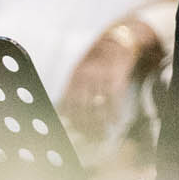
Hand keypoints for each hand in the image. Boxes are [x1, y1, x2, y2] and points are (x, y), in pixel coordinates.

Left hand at [58, 24, 149, 140]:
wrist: (116, 41)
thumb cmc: (97, 61)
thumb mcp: (80, 70)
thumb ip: (72, 89)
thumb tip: (62, 111)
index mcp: (74, 76)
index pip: (68, 101)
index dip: (69, 119)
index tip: (71, 132)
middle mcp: (86, 76)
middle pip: (82, 106)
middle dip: (84, 125)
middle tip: (88, 138)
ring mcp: (101, 76)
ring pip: (98, 105)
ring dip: (100, 123)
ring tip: (101, 135)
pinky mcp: (116, 77)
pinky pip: (115, 99)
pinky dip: (115, 113)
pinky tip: (116, 122)